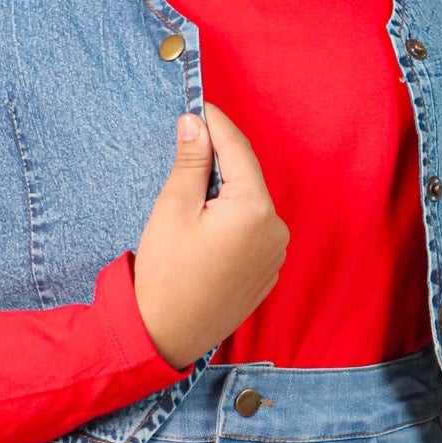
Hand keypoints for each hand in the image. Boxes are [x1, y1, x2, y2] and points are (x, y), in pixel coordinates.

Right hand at [132, 104, 289, 370]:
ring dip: (225, 192)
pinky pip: (253, 232)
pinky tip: (204, 229)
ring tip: (190, 196)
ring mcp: (276, 254)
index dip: (216, 124)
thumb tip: (196, 124)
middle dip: (218, 160)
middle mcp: (275, 229)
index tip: (197, 107)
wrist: (167, 335)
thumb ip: (190, 161)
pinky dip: (232, 220)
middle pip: (246, 177)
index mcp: (254, 209)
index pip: (238, 150)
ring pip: (250, 205)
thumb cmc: (166, 275)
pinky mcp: (268, 272)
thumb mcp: (172, 208)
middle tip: (187, 145)